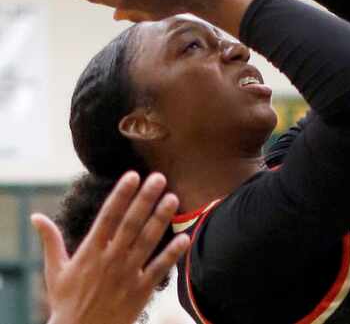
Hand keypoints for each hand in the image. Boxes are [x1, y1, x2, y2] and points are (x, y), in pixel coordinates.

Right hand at [34, 172, 189, 323]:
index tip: (133, 175)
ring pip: (148, 242)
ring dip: (161, 219)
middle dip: (145, 199)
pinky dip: (173, 253)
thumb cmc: (66, 302)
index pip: (108, 216)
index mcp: (90, 252)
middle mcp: (110, 260)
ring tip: (173, 198)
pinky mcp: (141, 291)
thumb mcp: (55, 271)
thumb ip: (50, 241)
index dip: (121, 195)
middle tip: (159, 178)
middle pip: (131, 224)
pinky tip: (184, 237)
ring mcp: (127, 274)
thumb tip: (36, 217)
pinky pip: (160, 269)